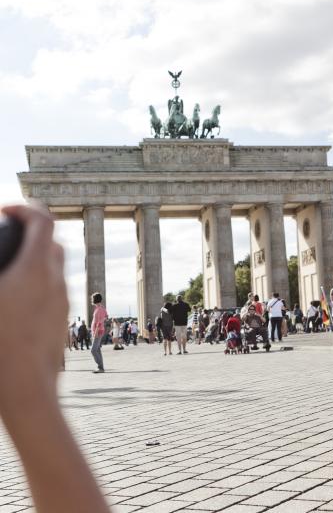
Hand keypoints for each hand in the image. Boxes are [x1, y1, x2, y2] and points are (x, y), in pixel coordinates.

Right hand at [0, 204, 67, 408]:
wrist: (27, 390)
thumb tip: (3, 271)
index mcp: (36, 270)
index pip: (43, 220)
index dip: (24, 207)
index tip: (4, 210)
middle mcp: (56, 281)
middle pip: (53, 241)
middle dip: (30, 232)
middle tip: (6, 236)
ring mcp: (63, 301)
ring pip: (55, 268)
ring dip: (35, 258)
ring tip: (8, 268)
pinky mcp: (61, 319)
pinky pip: (53, 290)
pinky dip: (38, 282)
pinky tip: (14, 299)